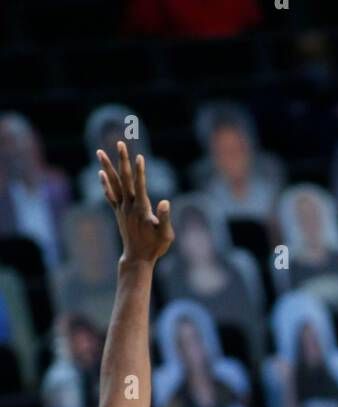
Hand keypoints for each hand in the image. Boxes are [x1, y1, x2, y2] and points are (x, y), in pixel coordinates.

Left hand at [97, 140, 173, 265]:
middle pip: (124, 179)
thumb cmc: (155, 247)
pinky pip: (109, 195)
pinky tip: (100, 173)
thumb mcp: (166, 235)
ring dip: (106, 167)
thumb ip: (165, 219)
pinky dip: (105, 184)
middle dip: (123, 160)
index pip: (140, 186)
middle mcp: (129, 206)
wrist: (137, 259)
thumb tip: (165, 202)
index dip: (140, 171)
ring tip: (99, 152)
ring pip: (113, 184)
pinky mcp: (118, 213)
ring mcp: (121, 209)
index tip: (139, 157)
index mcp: (142, 210)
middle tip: (120, 143)